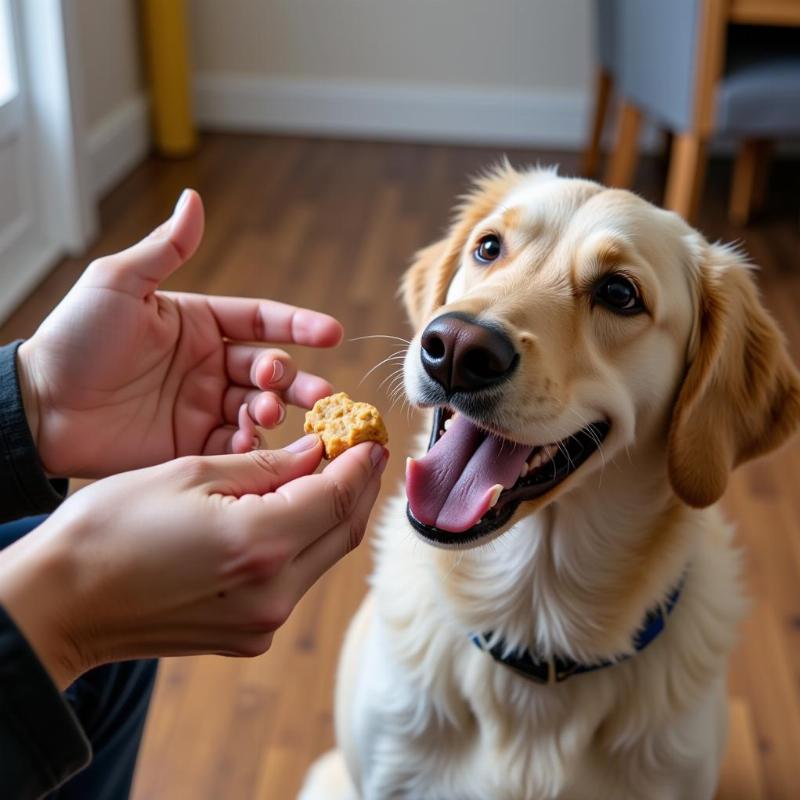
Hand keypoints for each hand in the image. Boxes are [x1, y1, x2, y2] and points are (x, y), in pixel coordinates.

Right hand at [0, 436, 387, 688]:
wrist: (59, 605)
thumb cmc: (111, 528)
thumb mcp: (190, 473)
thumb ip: (266, 467)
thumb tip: (317, 454)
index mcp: (260, 543)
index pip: (338, 496)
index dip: (361, 462)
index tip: (371, 435)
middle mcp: (273, 592)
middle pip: (343, 530)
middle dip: (359, 486)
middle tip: (362, 450)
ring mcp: (263, 621)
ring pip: (324, 556)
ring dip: (334, 514)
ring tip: (331, 474)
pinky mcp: (250, 636)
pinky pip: (297, 580)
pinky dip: (305, 542)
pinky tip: (294, 513)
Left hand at [16, 189, 341, 477]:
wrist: (42, 406)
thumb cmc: (76, 337)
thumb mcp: (119, 283)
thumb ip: (165, 249)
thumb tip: (194, 200)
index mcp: (200, 323)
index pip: (263, 320)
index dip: (299, 325)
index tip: (332, 334)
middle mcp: (209, 364)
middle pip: (271, 368)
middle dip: (296, 378)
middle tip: (316, 392)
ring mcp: (203, 405)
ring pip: (259, 407)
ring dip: (274, 408)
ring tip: (264, 411)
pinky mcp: (192, 443)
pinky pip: (234, 444)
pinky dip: (248, 443)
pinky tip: (246, 438)